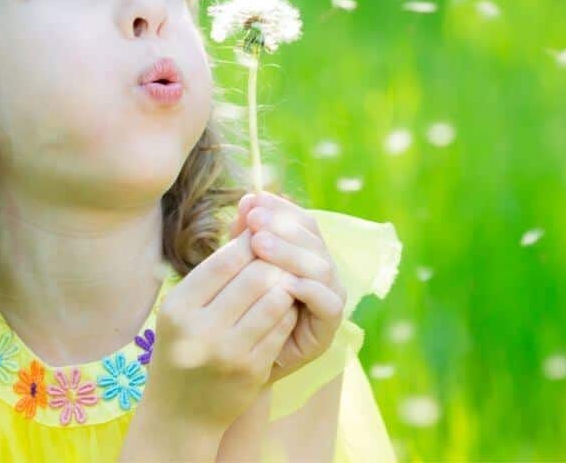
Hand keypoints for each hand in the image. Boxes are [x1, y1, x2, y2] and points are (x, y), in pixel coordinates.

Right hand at [142, 229, 300, 435]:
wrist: (179, 413)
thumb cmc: (183, 347)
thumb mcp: (184, 308)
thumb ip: (214, 268)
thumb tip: (249, 216)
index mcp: (179, 308)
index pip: (224, 261)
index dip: (250, 242)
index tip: (263, 234)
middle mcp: (200, 330)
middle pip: (255, 277)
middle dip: (274, 261)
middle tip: (281, 255)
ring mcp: (228, 353)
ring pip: (275, 300)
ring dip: (285, 285)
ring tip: (284, 279)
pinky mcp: (252, 370)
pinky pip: (282, 327)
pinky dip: (288, 312)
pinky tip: (285, 308)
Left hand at [230, 191, 347, 384]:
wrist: (238, 366)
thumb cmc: (237, 312)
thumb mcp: (237, 270)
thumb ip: (244, 237)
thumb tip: (247, 200)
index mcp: (304, 252)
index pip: (301, 220)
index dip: (279, 208)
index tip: (252, 200)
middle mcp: (321, 271)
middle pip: (312, 238)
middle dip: (282, 225)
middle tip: (254, 220)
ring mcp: (329, 297)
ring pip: (320, 266)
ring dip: (290, 252)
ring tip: (259, 244)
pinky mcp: (329, 327)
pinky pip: (327, 302)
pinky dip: (308, 288)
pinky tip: (284, 282)